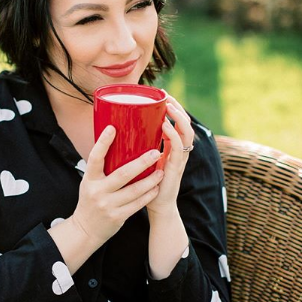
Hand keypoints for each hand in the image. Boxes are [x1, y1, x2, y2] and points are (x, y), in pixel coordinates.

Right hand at [72, 125, 164, 245]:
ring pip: (134, 190)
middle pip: (123, 174)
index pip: (95, 157)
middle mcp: (97, 191)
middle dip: (142, 163)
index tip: (113, 128)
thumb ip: (101, 168)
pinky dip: (148, 195)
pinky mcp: (117, 217)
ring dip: (151, 180)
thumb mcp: (90, 182)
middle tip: (156, 152)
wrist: (85, 229)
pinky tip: (156, 187)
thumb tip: (116, 143)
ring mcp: (107, 205)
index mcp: (89, 179)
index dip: (103, 143)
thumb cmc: (91, 199)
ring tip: (161, 171)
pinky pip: (137, 204)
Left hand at [146, 95, 193, 218]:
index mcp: (172, 147)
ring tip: (169, 106)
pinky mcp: (176, 169)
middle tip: (167, 95)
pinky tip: (165, 126)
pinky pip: (179, 148)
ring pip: (186, 132)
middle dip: (178, 107)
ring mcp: (180, 159)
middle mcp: (179, 151)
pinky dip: (173, 135)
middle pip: (185, 123)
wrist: (155, 207)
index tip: (163, 94)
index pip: (178, 122)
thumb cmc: (146, 185)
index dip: (173, 107)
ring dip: (178, 117)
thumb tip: (115, 130)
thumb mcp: (142, 161)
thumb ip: (136, 147)